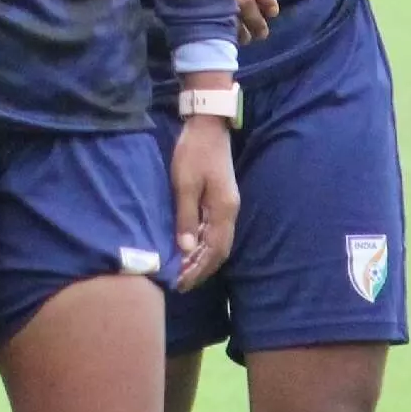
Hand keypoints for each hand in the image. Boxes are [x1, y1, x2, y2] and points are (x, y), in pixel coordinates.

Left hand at [171, 113, 237, 290]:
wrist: (208, 127)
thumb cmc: (194, 153)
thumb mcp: (184, 184)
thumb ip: (186, 216)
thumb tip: (185, 248)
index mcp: (223, 211)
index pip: (213, 250)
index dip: (198, 269)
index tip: (181, 283)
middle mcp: (229, 213)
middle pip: (218, 250)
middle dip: (201, 269)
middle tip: (181, 284)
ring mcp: (226, 206)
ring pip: (217, 242)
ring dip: (202, 258)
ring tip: (184, 272)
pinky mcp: (220, 200)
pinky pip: (213, 230)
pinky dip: (202, 244)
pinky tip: (190, 249)